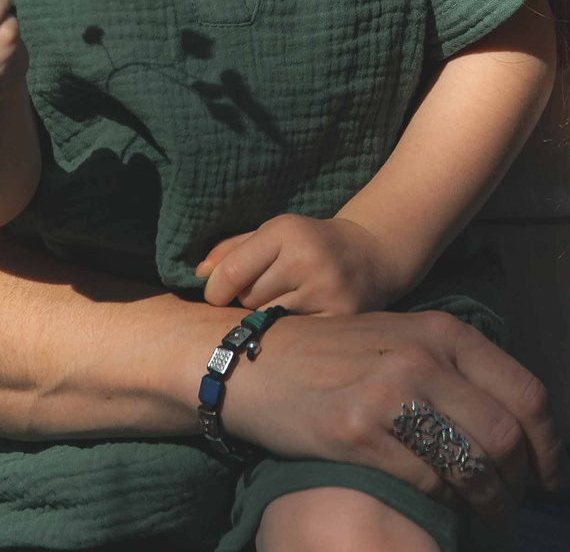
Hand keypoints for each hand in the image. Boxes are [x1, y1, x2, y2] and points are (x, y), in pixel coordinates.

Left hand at [198, 214, 402, 314]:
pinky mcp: (341, 318)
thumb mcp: (273, 232)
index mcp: (286, 232)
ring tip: (279, 309)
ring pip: (269, 322)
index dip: (215, 291)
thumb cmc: (311, 243)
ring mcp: (327, 292)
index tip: (216, 296)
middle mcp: (307, 260)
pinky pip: (296, 337)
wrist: (372, 253)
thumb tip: (197, 275)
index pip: (232, 272)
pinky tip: (296, 324)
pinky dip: (289, 334)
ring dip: (265, 321)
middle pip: (249, 300)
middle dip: (246, 302)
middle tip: (262, 297)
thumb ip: (232, 250)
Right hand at [219, 308, 563, 519]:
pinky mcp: (359, 431)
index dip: (549, 447)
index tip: (552, 479)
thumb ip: (453, 369)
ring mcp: (392, 392)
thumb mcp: (401, 341)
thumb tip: (513, 423)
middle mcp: (425, 357)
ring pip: (474, 463)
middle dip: (522, 483)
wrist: (253, 363)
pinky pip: (428, 481)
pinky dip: (445, 504)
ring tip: (488, 518)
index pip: (527, 394)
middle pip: (507, 435)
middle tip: (516, 506)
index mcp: (444, 333)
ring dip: (490, 503)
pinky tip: (440, 509)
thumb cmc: (331, 358)